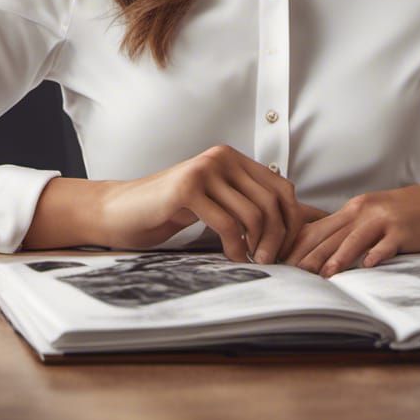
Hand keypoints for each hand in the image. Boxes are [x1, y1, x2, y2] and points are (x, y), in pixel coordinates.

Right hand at [99, 145, 329, 263]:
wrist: (120, 211)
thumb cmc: (169, 211)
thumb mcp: (216, 203)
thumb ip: (248, 206)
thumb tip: (299, 223)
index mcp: (233, 159)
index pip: (282, 187)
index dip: (291, 221)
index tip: (286, 249)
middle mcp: (223, 158)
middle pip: (272, 201)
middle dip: (278, 237)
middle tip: (271, 261)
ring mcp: (205, 170)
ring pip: (253, 213)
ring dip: (258, 245)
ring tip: (253, 261)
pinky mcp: (189, 188)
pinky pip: (228, 223)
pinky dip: (236, 247)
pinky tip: (233, 258)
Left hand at [281, 175, 419, 277]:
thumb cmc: (411, 214)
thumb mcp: (378, 217)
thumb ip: (354, 231)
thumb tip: (326, 254)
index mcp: (355, 208)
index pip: (318, 228)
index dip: (298, 247)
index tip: (282, 264)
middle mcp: (365, 210)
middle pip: (330, 235)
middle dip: (308, 256)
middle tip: (290, 276)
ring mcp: (384, 219)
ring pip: (353, 239)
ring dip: (337, 258)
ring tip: (322, 276)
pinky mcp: (404, 229)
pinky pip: (387, 244)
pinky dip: (376, 255)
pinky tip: (367, 266)